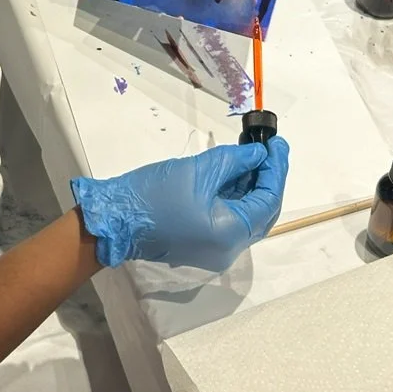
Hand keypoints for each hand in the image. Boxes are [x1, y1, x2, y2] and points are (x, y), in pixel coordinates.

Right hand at [71, 139, 288, 270]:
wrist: (114, 218)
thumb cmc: (154, 194)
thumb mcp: (198, 171)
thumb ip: (234, 161)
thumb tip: (260, 154)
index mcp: (230, 234)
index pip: (268, 201)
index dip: (276, 170)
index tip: (278, 143)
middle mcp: (228, 248)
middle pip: (262, 211)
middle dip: (269, 178)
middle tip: (272, 147)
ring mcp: (215, 247)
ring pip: (246, 214)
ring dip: (253, 185)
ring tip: (256, 152)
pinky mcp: (203, 241)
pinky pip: (230, 217)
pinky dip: (236, 195)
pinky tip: (238, 170)